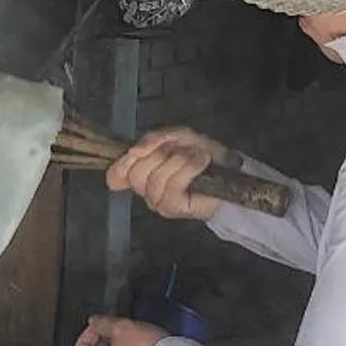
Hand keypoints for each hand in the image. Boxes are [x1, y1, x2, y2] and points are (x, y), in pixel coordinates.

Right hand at [108, 127, 229, 222]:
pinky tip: (201, 161)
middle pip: (135, 174)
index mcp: (142, 173)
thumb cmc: (202, 155)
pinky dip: (188, 168)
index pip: (115, 175)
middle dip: (159, 155)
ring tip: (197, 156)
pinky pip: (172, 186)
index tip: (137, 152)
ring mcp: (158, 202)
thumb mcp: (178, 137)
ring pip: (155, 179)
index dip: (121, 164)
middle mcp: (146, 190)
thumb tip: (135, 149)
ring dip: (179, 160)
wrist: (230, 173)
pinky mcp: (174, 208)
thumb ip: (155, 139)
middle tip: (179, 150)